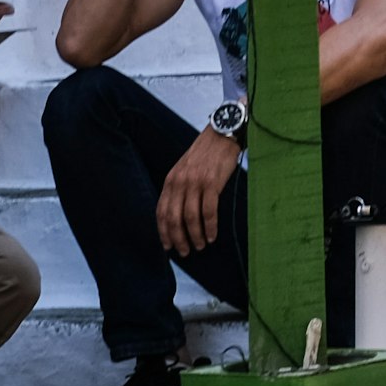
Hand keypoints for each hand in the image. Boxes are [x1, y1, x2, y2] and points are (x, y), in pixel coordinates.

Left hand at [159, 128, 239, 255]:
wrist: (223, 134)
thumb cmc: (206, 153)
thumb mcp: (185, 168)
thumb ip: (179, 187)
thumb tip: (178, 213)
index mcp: (171, 180)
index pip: (162, 212)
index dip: (163, 232)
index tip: (168, 246)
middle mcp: (180, 182)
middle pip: (174, 218)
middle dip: (178, 239)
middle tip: (185, 252)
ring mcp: (195, 182)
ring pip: (190, 218)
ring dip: (195, 236)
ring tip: (200, 245)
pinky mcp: (212, 183)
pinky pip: (208, 211)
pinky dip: (209, 226)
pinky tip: (212, 235)